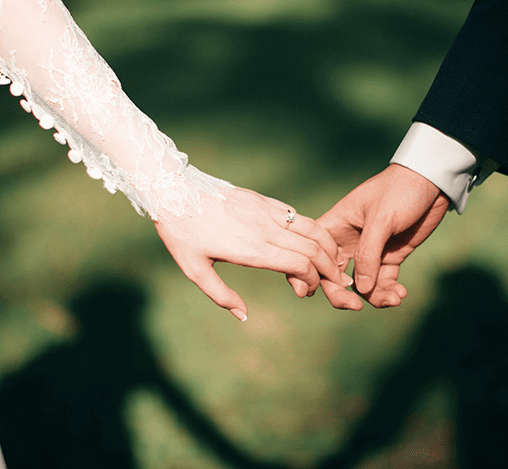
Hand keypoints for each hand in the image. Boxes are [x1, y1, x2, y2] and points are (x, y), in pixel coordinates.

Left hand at [154, 187, 352, 320]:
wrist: (173, 190)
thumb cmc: (182, 233)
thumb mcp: (194, 270)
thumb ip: (221, 295)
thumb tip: (243, 316)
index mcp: (251, 248)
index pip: (300, 264)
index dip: (312, 280)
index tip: (305, 291)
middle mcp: (265, 228)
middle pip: (313, 248)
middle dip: (329, 268)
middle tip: (334, 282)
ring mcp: (266, 211)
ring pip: (311, 227)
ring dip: (328, 246)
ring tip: (334, 262)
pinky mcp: (263, 200)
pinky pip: (296, 215)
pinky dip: (312, 230)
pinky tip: (313, 241)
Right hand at [313, 164, 449, 309]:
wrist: (433, 182)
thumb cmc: (400, 191)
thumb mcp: (381, 219)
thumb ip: (368, 255)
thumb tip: (360, 290)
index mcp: (335, 226)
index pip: (313, 254)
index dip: (310, 274)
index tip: (315, 292)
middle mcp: (348, 241)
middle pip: (333, 276)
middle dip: (342, 295)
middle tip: (355, 307)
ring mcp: (369, 251)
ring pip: (361, 285)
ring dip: (374, 297)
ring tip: (393, 298)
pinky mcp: (390, 256)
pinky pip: (383, 282)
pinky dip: (389, 291)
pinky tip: (400, 294)